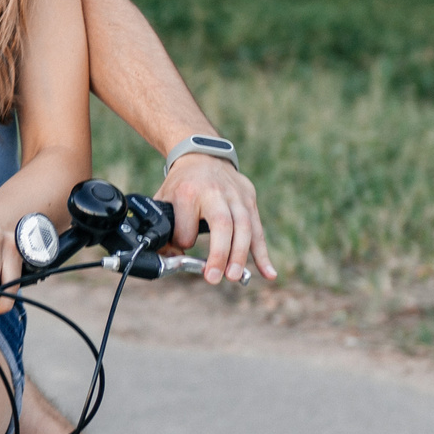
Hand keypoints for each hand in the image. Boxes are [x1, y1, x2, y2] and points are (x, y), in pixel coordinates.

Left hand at [159, 154, 277, 284]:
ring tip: (234, 277)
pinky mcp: (250, 199)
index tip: (181, 249)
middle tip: (214, 277)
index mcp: (188, 191)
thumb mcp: (164, 200)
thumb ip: (164, 228)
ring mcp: (236, 195)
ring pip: (244, 227)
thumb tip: (170, 258)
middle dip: (220, 253)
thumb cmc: (182, 185)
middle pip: (222, 224)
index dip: (184, 241)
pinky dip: (263, 254)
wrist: (202, 156)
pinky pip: (258, 229)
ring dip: (240, 255)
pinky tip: (269, 273)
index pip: (188, 224)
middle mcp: (215, 192)